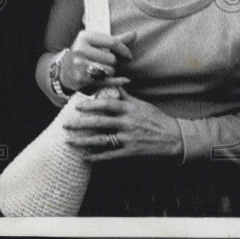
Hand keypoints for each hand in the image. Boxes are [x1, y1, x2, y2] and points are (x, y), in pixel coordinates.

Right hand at [61, 30, 135, 92]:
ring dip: (110, 72)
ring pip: (110, 71)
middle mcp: (80, 49)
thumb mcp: (96, 43)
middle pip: (111, 59)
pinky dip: (117, 82)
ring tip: (102, 70)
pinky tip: (123, 80)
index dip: (124, 50)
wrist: (65, 71)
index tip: (128, 55)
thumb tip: (134, 34)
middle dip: (112, 62)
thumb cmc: (85, 54)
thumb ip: (115, 40)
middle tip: (105, 62)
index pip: (112, 42)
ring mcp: (79, 65)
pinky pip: (107, 82)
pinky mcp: (81, 78)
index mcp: (84, 37)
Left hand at [63, 90, 182, 161]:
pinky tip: (85, 158)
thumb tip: (112, 81)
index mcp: (129, 109)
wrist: (175, 138)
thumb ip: (124, 95)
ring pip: (101, 140)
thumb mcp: (141, 104)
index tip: (77, 106)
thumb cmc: (156, 118)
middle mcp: (127, 123)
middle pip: (99, 122)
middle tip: (64, 124)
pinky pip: (110, 155)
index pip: (106, 105)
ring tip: (69, 142)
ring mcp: (128, 139)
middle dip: (80, 124)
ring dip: (83, 142)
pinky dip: (97, 157)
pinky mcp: (131, 152)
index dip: (91, 105)